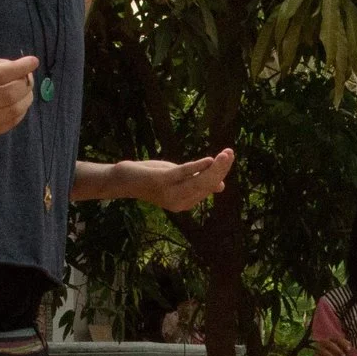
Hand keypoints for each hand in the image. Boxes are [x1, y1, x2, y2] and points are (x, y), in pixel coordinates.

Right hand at [0, 54, 38, 141]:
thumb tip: (20, 67)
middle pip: (7, 95)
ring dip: (26, 99)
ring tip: (26, 90)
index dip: (18, 68)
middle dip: (25, 84)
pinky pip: (9, 124)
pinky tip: (19, 103)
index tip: (33, 61)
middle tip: (28, 77)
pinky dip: (20, 112)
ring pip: (12, 111)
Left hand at [118, 149, 232, 211]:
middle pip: (207, 185)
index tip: (228, 157)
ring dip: (214, 167)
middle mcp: (180, 202)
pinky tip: (208, 160)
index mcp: (185, 203)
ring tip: (225, 154)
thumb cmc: (153, 179)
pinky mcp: (162, 182)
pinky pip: (183, 174)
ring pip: (199, 181)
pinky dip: (197, 167)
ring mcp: (170, 193)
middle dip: (221, 169)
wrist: (125, 180)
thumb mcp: (178, 181)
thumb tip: (221, 187)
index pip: (209, 188)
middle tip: (231, 153)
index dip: (220, 173)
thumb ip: (197, 182)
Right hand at [317, 332, 349, 355]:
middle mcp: (323, 343)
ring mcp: (318, 349)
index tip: (349, 348)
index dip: (343, 342)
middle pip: (329, 344)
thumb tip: (351, 345)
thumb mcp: (342, 351)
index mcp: (330, 340)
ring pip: (323, 351)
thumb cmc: (335, 355)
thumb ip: (346, 348)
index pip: (336, 338)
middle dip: (337, 349)